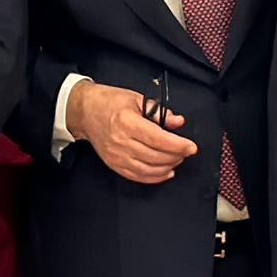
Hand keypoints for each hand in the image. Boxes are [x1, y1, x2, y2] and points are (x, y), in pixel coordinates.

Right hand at [70, 84, 198, 186]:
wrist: (85, 111)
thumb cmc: (109, 102)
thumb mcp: (136, 99)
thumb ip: (159, 112)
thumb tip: (178, 122)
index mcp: (127, 122)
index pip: (158, 139)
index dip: (178, 145)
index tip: (191, 147)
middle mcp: (121, 141)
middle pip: (155, 156)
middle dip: (176, 156)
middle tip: (185, 151)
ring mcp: (116, 155)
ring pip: (148, 169)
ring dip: (167, 167)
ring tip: (177, 160)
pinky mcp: (113, 164)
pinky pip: (137, 176)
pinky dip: (154, 177)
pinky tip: (165, 172)